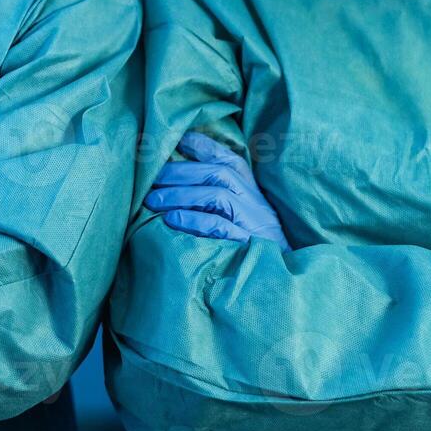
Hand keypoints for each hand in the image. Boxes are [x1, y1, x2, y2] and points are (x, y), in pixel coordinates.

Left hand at [143, 132, 289, 248]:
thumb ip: (218, 203)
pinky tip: (171, 220)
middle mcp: (257, 205)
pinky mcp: (249, 247)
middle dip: (181, 171)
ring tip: (152, 201)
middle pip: (219, 173)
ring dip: (181, 194)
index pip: (231, 161)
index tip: (177, 140)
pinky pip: (220, 227)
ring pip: (218, 195)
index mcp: (254, 196)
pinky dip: (194, 220)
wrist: (281, 290)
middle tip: (150, 179)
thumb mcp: (242, 224)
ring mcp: (255, 224)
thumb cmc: (253, 256)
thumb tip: (178, 185)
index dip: (204, 147)